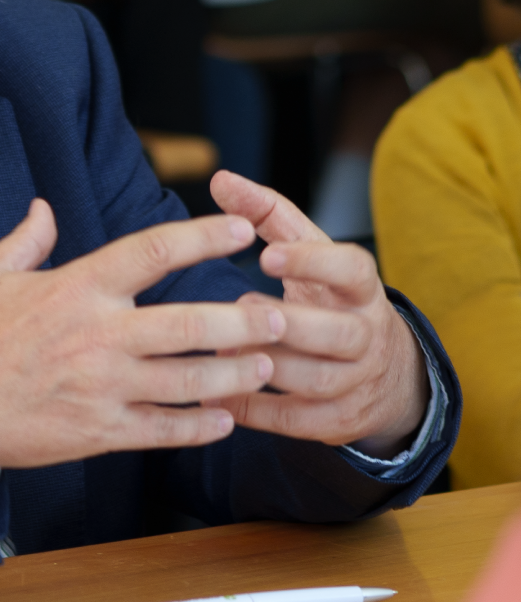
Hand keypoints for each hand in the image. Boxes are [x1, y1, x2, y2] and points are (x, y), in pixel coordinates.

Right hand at [0, 199, 285, 468]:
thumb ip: (25, 240)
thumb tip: (43, 208)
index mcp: (77, 287)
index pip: (153, 252)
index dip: (203, 237)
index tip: (242, 229)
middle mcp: (99, 335)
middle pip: (189, 323)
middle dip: (242, 319)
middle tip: (279, 313)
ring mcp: (102, 387)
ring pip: (187, 381)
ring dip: (233, 374)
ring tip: (265, 365)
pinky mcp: (98, 432)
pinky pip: (162, 429)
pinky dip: (199, 425)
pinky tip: (225, 419)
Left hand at [209, 172, 429, 456]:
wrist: (383, 372)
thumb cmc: (329, 295)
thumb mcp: (310, 252)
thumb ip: (267, 215)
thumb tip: (220, 179)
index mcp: (361, 287)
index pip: (351, 269)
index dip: (312, 262)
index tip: (266, 254)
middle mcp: (366, 334)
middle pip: (337, 333)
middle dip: (291, 323)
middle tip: (243, 308)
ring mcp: (356, 382)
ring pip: (316, 380)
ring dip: (266, 367)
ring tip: (222, 349)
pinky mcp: (337, 421)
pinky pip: (297, 422)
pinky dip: (255, 411)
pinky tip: (217, 395)